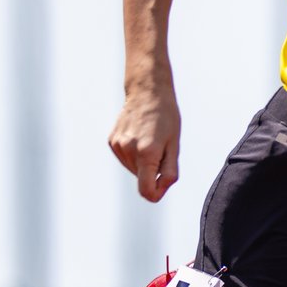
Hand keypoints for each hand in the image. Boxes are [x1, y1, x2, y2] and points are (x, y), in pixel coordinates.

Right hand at [109, 85, 181, 201]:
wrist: (147, 93)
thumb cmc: (167, 118)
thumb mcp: (175, 145)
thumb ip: (170, 171)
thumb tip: (160, 190)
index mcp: (147, 154)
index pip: (146, 191)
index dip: (156, 193)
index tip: (164, 185)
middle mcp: (128, 151)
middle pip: (141, 179)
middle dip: (153, 172)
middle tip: (161, 149)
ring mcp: (118, 146)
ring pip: (134, 170)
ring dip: (143, 163)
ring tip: (150, 141)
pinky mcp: (112, 142)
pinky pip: (126, 159)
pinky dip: (134, 155)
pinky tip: (139, 137)